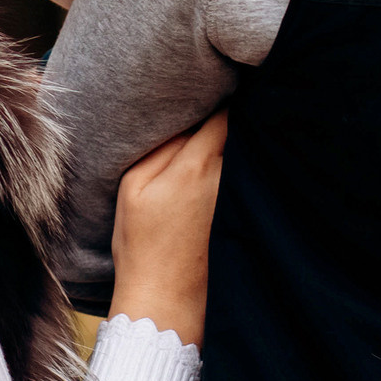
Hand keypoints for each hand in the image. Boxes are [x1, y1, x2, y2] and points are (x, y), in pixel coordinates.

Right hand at [108, 111, 225, 347]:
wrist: (166, 299)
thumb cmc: (141, 243)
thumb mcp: (134, 188)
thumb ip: (161, 146)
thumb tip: (185, 115)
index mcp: (196, 166)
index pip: (222, 113)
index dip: (221, 92)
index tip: (214, 80)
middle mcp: (227, 177)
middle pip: (242, 128)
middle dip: (236, 110)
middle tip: (223, 94)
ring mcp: (240, 198)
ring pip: (246, 152)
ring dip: (240, 139)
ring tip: (227, 126)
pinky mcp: (246, 216)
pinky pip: (247, 176)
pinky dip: (242, 166)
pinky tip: (229, 166)